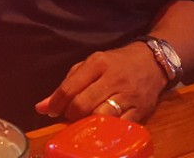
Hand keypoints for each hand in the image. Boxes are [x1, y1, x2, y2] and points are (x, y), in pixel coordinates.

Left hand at [34, 42, 166, 122]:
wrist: (152, 62)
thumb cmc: (115, 64)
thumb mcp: (90, 66)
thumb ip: (66, 85)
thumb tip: (41, 107)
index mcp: (98, 64)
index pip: (69, 88)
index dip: (57, 104)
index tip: (53, 111)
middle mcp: (113, 78)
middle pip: (83, 105)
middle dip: (71, 115)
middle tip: (71, 116)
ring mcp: (128, 95)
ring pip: (101, 117)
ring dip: (88, 124)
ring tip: (85, 122)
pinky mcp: (140, 110)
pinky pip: (120, 126)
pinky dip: (107, 131)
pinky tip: (101, 129)